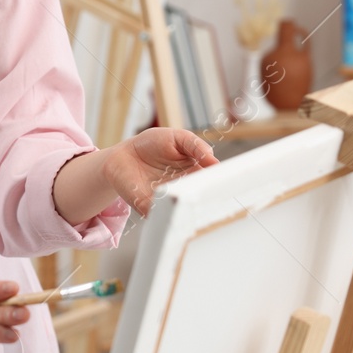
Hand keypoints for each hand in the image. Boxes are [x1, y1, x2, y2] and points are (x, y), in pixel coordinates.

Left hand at [102, 128, 218, 216]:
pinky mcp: (150, 208)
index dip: (221, 184)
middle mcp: (185, 190)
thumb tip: (214, 161)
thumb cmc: (152, 144)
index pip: (213, 182)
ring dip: (190, 208)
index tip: (230, 185)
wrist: (122, 156)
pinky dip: (166, 214)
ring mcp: (168, 201)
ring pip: (184, 210)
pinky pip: (162, 215)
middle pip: (202, 200)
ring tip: (194, 200)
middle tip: (215, 195)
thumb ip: (196, 146)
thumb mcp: (178, 137)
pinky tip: (170, 206)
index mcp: (195, 174)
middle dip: (209, 200)